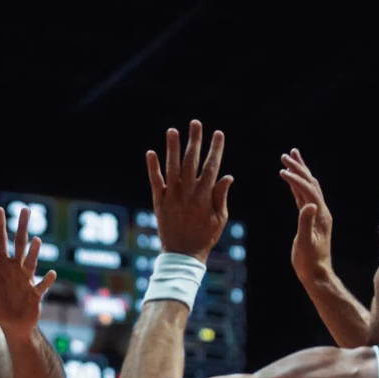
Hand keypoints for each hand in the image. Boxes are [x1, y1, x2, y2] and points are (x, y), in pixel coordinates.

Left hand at [0, 207, 57, 332]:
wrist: (11, 325)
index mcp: (2, 266)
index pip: (1, 241)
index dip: (0, 226)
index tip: (0, 209)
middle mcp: (16, 269)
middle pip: (20, 244)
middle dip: (22, 227)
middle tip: (25, 210)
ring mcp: (27, 280)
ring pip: (31, 262)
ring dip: (33, 252)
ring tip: (36, 240)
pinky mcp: (35, 294)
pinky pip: (42, 286)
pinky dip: (47, 280)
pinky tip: (51, 273)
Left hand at [145, 120, 232, 262]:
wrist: (183, 255)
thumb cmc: (205, 237)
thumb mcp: (220, 219)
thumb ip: (221, 196)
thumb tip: (227, 175)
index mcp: (204, 196)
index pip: (212, 167)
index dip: (215, 149)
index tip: (218, 133)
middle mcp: (187, 193)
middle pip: (191, 161)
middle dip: (194, 141)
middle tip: (195, 123)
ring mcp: (172, 196)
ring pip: (172, 167)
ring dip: (172, 148)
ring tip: (172, 130)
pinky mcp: (159, 202)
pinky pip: (155, 182)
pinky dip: (153, 167)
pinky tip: (151, 152)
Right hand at [282, 148, 332, 283]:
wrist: (316, 273)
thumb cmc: (309, 262)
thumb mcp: (306, 244)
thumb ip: (306, 224)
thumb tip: (308, 205)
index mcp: (320, 215)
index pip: (308, 191)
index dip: (296, 179)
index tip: (281, 170)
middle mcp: (321, 211)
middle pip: (311, 183)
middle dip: (299, 167)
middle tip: (287, 154)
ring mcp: (317, 214)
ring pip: (309, 187)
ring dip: (300, 171)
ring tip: (291, 158)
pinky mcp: (312, 218)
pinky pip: (304, 196)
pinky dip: (297, 185)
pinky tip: (291, 181)